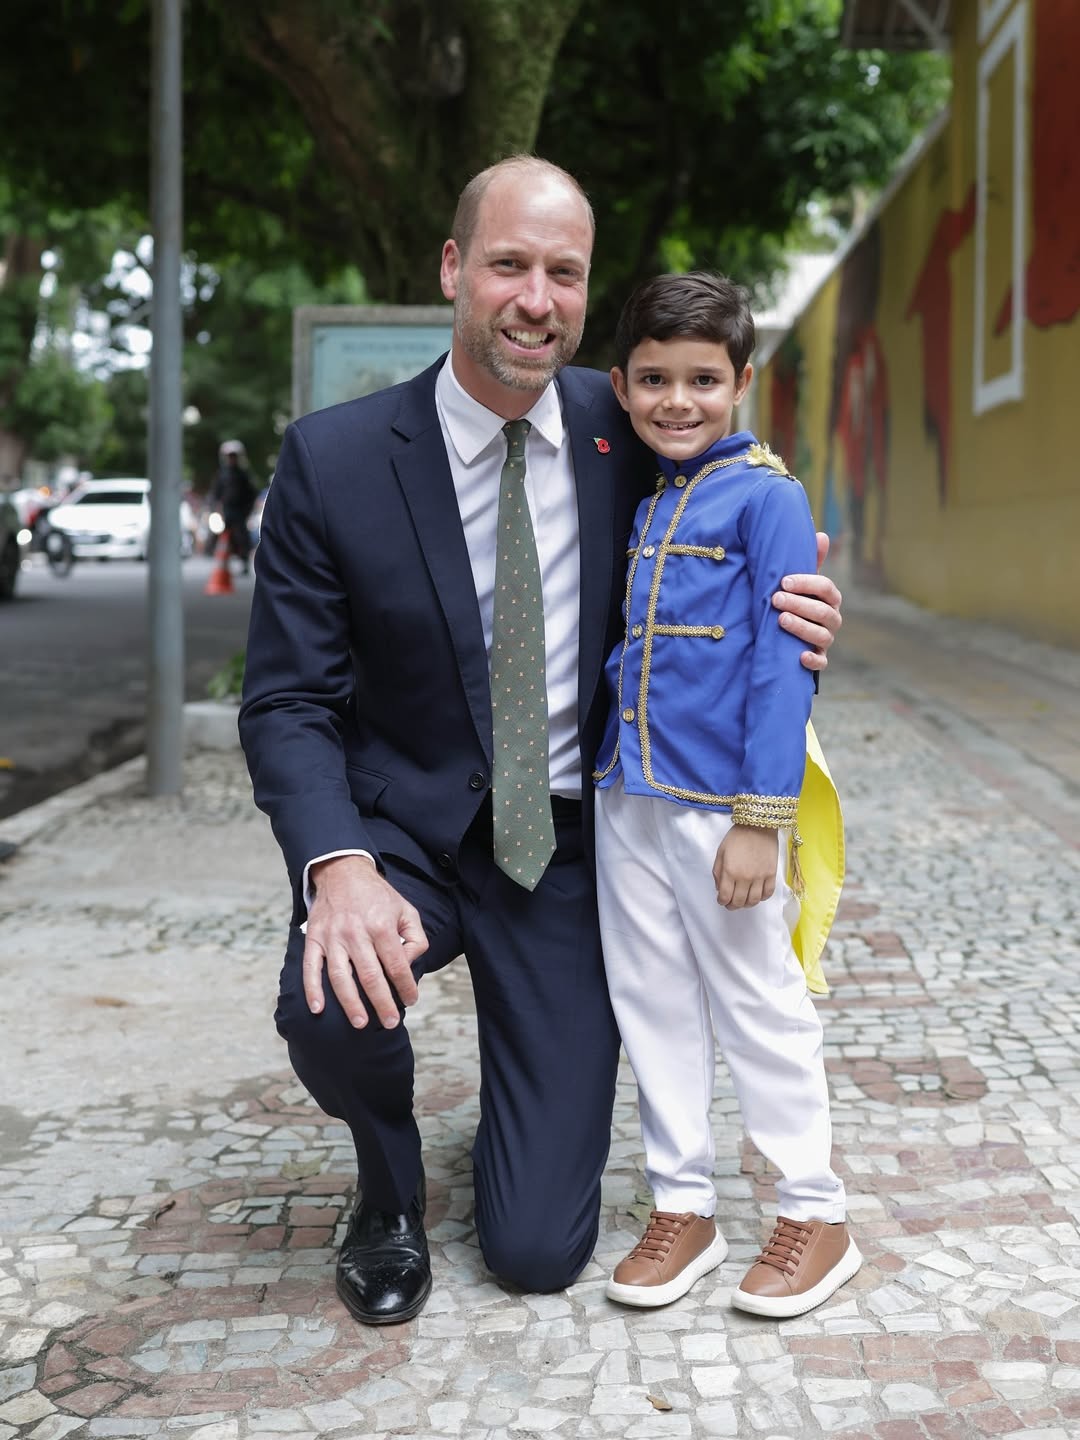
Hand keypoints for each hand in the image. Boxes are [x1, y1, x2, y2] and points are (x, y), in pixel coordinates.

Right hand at [303, 856, 427, 1028]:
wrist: (343, 871)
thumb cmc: (377, 896)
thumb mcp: (406, 910)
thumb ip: (415, 939)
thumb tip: (408, 965)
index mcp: (382, 925)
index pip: (397, 965)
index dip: (406, 987)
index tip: (411, 1000)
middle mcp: (356, 932)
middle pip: (370, 976)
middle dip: (382, 1003)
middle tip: (389, 1023)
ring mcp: (333, 936)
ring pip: (341, 976)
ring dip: (350, 1003)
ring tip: (360, 1023)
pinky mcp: (314, 938)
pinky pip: (311, 967)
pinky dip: (312, 989)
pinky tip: (318, 1008)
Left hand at [713, 826, 777, 909]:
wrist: (758, 826)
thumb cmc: (737, 838)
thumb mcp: (720, 852)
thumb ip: (717, 872)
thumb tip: (720, 888)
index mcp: (729, 872)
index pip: (725, 896)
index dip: (721, 901)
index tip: (721, 900)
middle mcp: (744, 878)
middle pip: (739, 901)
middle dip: (732, 906)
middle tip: (731, 904)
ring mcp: (760, 877)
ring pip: (753, 901)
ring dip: (747, 904)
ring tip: (743, 901)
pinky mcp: (771, 875)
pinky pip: (767, 893)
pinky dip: (762, 898)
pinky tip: (757, 895)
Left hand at [772, 531, 842, 671]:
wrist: (786, 632)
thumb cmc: (794, 600)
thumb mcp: (800, 582)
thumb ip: (809, 561)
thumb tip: (822, 534)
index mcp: (829, 598)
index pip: (826, 588)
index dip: (807, 583)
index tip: (784, 580)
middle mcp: (831, 618)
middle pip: (823, 612)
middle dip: (800, 604)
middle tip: (776, 599)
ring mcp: (826, 639)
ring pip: (823, 635)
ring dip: (802, 627)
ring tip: (780, 619)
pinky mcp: (818, 658)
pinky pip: (822, 662)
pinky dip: (813, 660)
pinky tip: (800, 656)